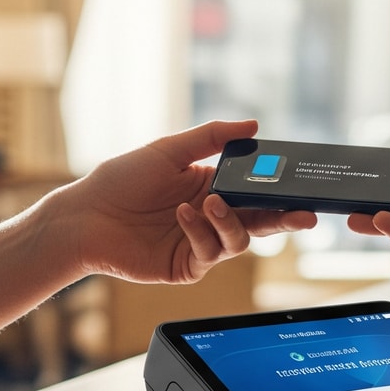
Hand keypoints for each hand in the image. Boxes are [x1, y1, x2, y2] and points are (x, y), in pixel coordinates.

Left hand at [53, 119, 316, 284]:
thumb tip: (254, 125)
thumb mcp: (169, 149)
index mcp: (212, 186)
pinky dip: (201, 232)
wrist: (86, 217)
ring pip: (239, 241)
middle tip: (303, 215)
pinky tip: (182, 216)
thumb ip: (213, 137)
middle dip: (284, 219)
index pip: (256, 191)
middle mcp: (211, 216)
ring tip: (209, 203)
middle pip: (260, 221)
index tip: (300, 186)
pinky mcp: (187, 266)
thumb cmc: (121, 179)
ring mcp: (201, 243)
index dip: (280, 191)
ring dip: (230, 221)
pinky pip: (211, 253)